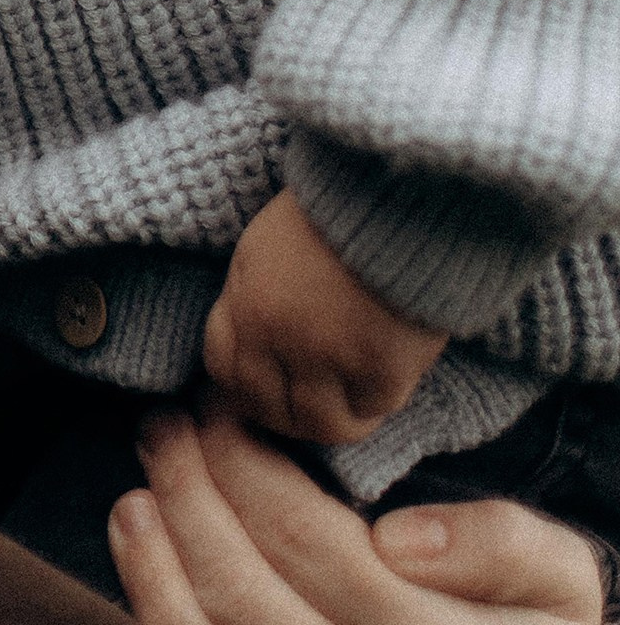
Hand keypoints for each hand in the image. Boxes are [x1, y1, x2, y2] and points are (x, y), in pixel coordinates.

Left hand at [111, 400, 607, 624]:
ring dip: (157, 544)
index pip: (306, 535)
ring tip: (146, 472)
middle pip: (242, 579)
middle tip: (166, 421)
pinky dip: (151, 612)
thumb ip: (500, 541)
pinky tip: (137, 542)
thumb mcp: (560, 584)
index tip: (220, 405)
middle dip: (190, 482)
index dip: (246, 458)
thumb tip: (398, 536)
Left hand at [204, 190, 449, 444]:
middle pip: (267, 407)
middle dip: (282, 411)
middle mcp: (278, 340)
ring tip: (348, 403)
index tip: (263, 381)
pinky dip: (374, 404)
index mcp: (247, 303)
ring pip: (318, 425)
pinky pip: (369, 413)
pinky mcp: (380, 374)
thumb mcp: (266, 244)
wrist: (399, 199)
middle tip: (307, 402)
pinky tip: (381, 384)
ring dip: (331, 419)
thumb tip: (251, 339)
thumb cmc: (332, 208)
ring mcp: (328, 362)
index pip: (224, 369)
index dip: (242, 381)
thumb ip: (252, 295)